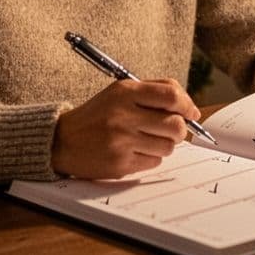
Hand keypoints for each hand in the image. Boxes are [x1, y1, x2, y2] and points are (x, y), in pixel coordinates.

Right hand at [51, 78, 200, 178]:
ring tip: (149, 140)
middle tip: (173, 130)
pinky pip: (154, 162)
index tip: (191, 112)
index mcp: (125, 93)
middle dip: (180, 129)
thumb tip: (188, 106)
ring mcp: (122, 141)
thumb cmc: (97, 115)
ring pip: (168, 146)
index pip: (170, 96)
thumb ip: (153, 91)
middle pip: (175, 125)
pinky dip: (151, 157)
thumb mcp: (119, 91)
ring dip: (165, 144)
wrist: (62, 140)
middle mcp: (123, 116)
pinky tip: (136, 150)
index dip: (187, 105)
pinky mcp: (120, 163)